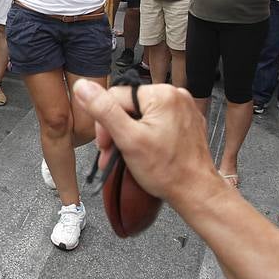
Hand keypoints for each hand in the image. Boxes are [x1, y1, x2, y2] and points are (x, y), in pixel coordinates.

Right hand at [72, 80, 219, 205]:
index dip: (104, 122)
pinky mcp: (186, 121)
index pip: (116, 96)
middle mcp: (175, 95)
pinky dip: (146, 135)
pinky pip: (158, 121)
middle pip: (129, 106)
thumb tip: (83, 86)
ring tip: (126, 155)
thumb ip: (104, 110)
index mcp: (161, 94)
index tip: (104, 144)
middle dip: (116, 130)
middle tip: (112, 153)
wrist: (196, 191)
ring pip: (142, 115)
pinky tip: (144, 152)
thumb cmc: (168, 171)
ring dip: (129, 134)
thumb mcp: (127, 139)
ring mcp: (183, 108)